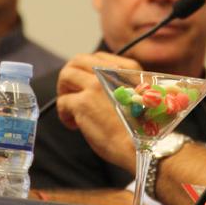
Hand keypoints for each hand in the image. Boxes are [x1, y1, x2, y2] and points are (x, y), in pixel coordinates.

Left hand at [55, 53, 141, 170]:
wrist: (142, 147)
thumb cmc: (142, 130)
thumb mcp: (141, 97)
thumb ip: (123, 86)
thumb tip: (98, 89)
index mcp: (128, 69)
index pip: (97, 57)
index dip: (87, 71)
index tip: (87, 85)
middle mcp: (110, 72)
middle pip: (78, 61)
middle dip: (70, 75)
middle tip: (70, 93)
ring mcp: (95, 85)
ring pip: (66, 75)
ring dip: (63, 91)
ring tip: (70, 109)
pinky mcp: (83, 103)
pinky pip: (63, 101)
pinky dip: (64, 114)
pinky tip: (73, 125)